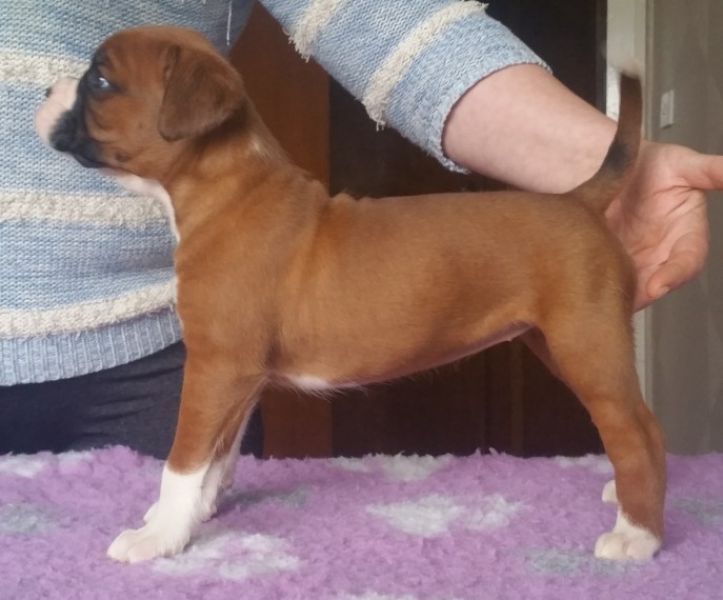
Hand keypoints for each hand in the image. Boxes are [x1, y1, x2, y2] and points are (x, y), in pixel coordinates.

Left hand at [605, 141, 722, 309]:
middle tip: (626, 301)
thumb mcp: (683, 163)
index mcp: (687, 233)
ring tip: (603, 302)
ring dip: (620, 295)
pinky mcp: (610, 260)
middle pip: (658, 283)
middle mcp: (663, 252)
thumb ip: (711, 171)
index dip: (676, 274)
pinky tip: (585, 292)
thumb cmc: (655, 164)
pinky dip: (599, 288)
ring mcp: (636, 258)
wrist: (616, 163)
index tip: (659, 285)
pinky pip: (608, 280)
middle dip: (643, 294)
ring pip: (632, 286)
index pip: (689, 261)